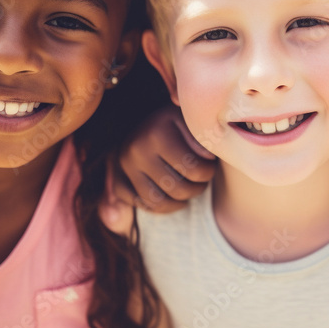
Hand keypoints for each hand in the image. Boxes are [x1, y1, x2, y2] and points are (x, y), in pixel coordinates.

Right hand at [99, 106, 215, 231]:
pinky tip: (173, 197)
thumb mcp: (191, 121)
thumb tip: (208, 158)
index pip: (195, 169)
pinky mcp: (118, 181)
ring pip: (159, 202)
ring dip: (180, 201)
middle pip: (178, 189)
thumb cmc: (177, 123)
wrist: (147, 122)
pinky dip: (161, 207)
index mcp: (157, 133)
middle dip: (197, 188)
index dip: (208, 172)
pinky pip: (142, 205)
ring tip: (190, 190)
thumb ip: (204, 137)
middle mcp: (136, 150)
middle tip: (202, 180)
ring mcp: (124, 168)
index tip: (210, 165)